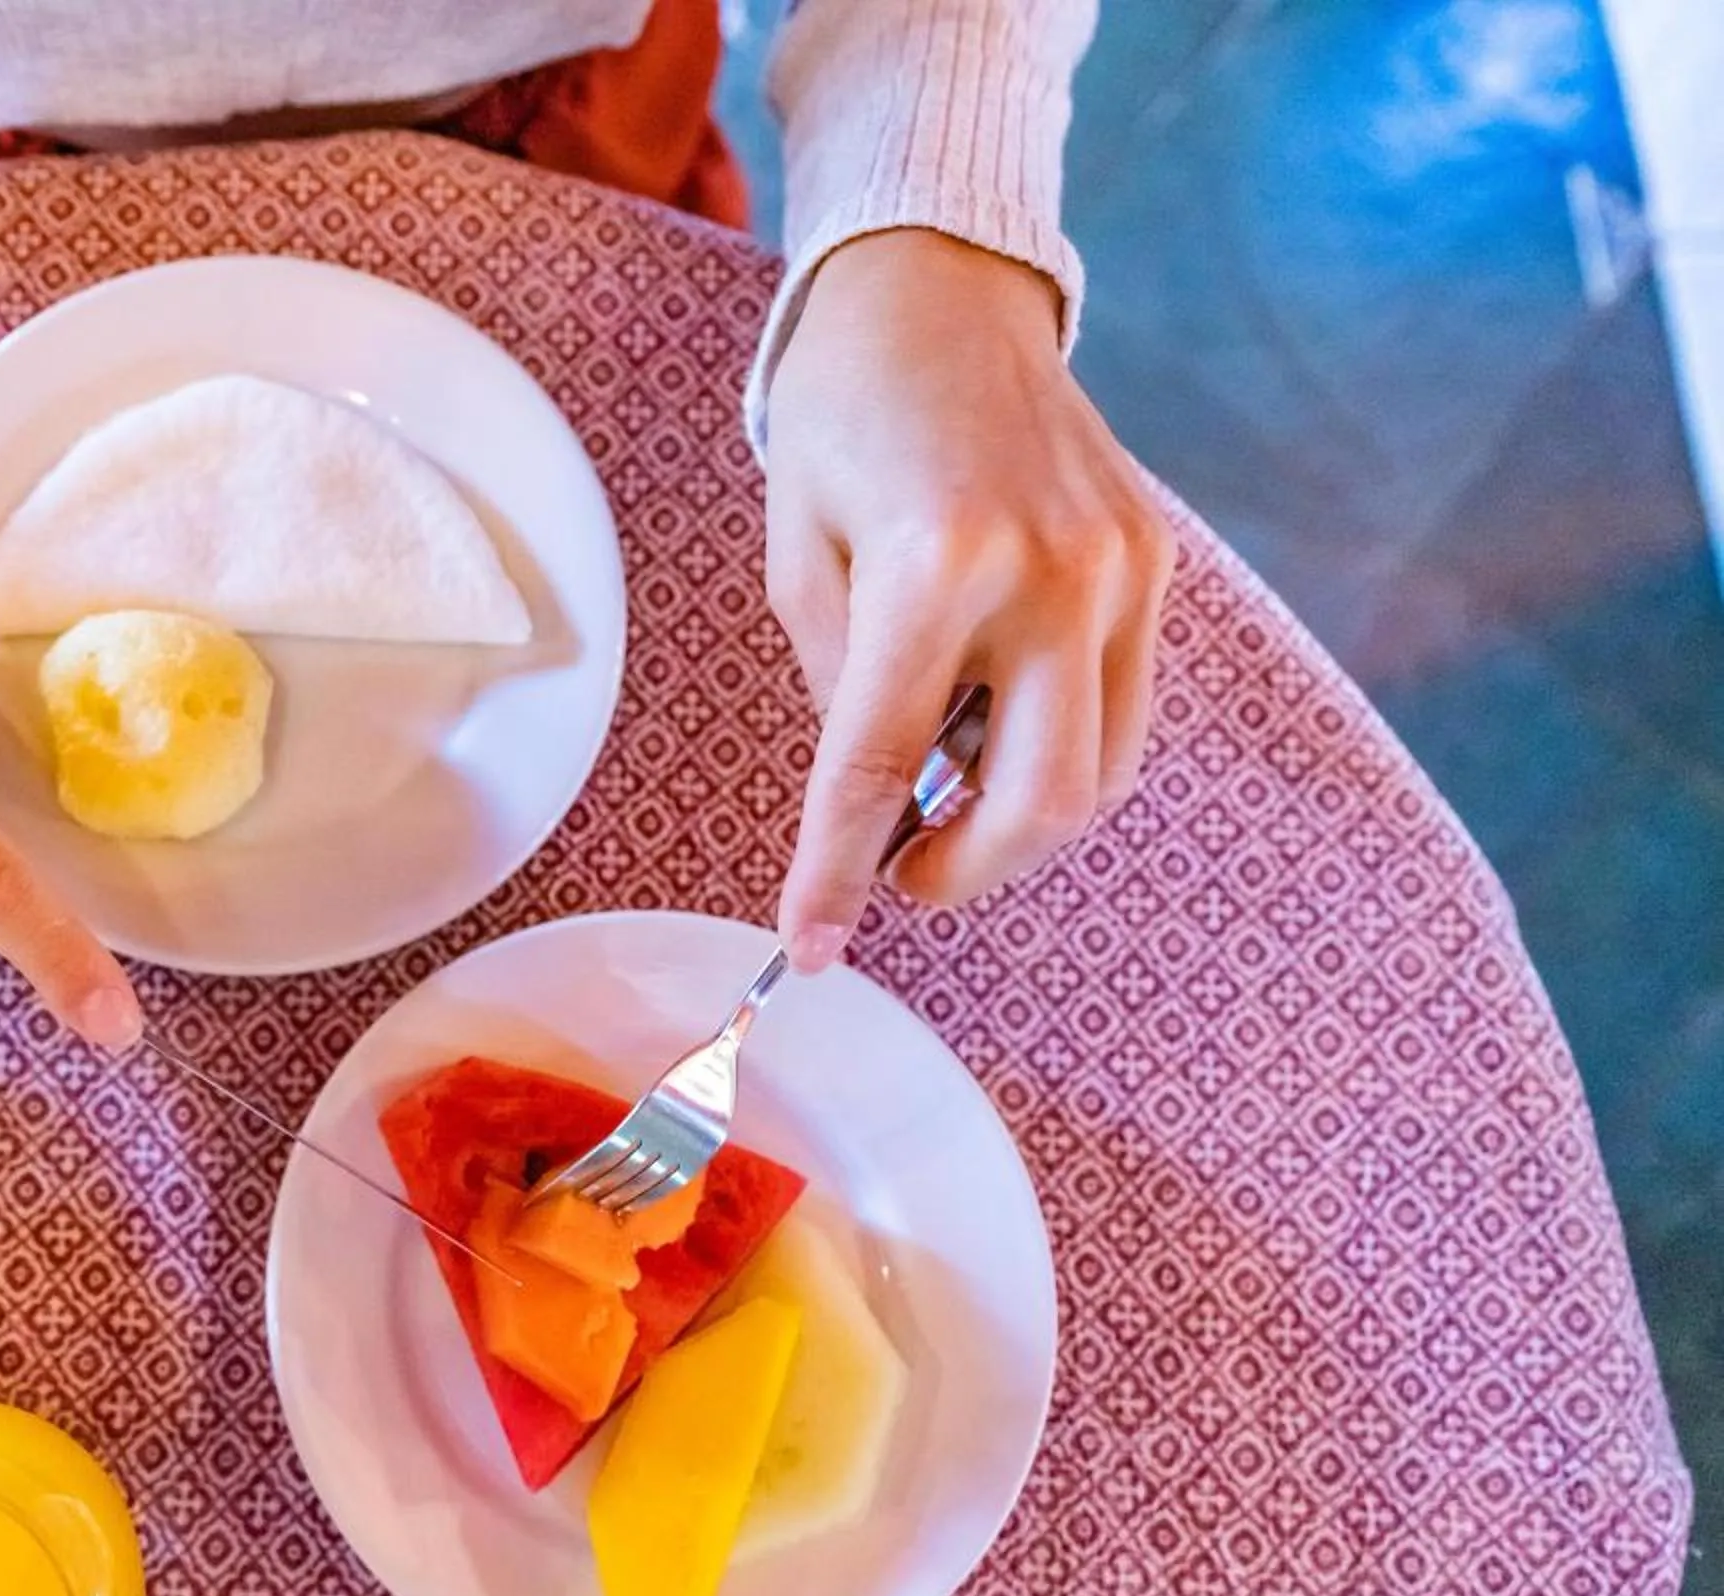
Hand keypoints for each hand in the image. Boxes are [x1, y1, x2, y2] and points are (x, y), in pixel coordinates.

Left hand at [763, 229, 1172, 971]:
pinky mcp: (1156, 563)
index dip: (840, 872)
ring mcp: (1123, 568)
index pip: (882, 764)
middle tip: (896, 879)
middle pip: (1041, 802)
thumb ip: (843, 691)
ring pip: (1100, 773)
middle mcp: (1052, 570)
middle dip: (964, 872)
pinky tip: (988, 732)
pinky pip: (1121, 708)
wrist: (941, 290)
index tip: (809, 946)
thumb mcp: (798, 557)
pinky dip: (1054, 752)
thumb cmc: (842, 417)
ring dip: (1016, 822)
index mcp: (936, 563)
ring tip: (938, 805)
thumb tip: (885, 804)